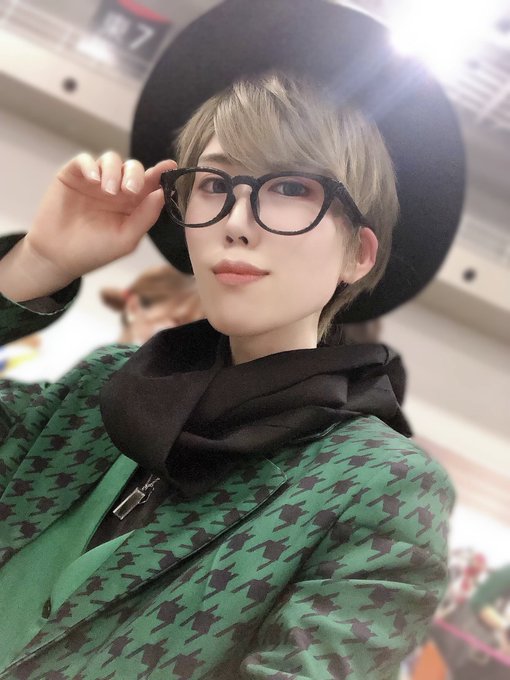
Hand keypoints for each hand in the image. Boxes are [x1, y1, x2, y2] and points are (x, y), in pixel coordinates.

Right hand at [24, 151, 175, 285]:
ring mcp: (95, 180)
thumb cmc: (94, 251)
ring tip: (108, 190)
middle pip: (132, 167)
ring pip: (111, 159)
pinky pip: (84, 160)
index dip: (160, 173)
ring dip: (113, 171)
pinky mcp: (72, 175)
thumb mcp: (126, 238)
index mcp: (133, 203)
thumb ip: (145, 216)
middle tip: (130, 190)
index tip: (170, 166)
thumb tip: (162, 192)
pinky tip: (93, 180)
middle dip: (135, 174)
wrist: (58, 256)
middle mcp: (116, 188)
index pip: (149, 184)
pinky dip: (90, 166)